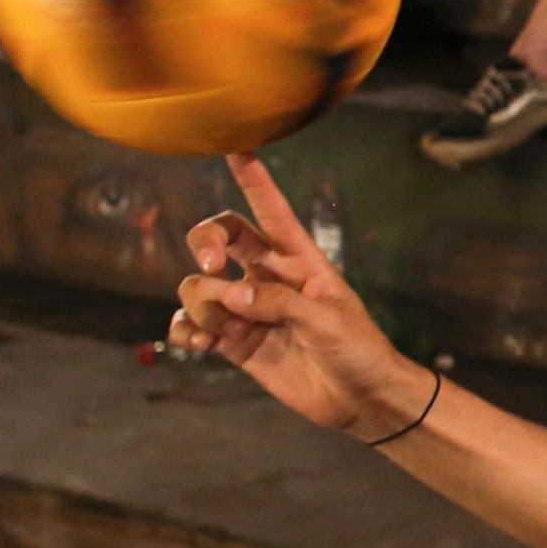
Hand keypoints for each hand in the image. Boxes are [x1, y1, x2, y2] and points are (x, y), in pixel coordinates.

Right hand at [170, 155, 429, 440]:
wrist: (360, 398)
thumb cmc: (357, 349)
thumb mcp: (327, 319)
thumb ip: (278, 303)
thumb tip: (231, 295)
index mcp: (300, 260)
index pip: (272, 212)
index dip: (255, 181)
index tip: (238, 149)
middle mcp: (268, 278)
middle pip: (220, 238)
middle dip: (205, 242)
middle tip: (212, 265)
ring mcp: (248, 309)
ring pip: (199, 286)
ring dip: (203, 303)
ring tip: (229, 329)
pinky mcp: (234, 342)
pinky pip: (192, 325)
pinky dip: (186, 330)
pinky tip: (198, 342)